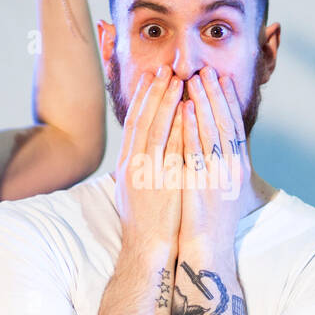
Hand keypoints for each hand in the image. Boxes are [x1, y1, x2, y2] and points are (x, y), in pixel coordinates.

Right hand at [114, 66, 183, 250]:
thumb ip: (136, 162)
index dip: (142, 97)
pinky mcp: (164, 183)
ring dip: (167, 103)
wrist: (148, 247)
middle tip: (165, 68)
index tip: (151, 76)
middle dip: (154, 92)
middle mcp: (134, 164)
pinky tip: (188, 109)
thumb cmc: (144, 219)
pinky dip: (179, 127)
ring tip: (178, 79)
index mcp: (126, 163)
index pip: (133, 122)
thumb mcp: (132, 186)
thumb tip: (142, 141)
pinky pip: (172, 149)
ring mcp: (148, 173)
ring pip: (156, 130)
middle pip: (142, 120)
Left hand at [180, 69, 249, 247]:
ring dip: (202, 103)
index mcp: (238, 167)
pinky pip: (195, 150)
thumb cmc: (214, 220)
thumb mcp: (225, 187)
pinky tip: (183, 109)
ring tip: (194, 80)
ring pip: (211, 131)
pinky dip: (190, 127)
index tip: (223, 79)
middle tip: (207, 70)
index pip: (235, 126)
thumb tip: (219, 142)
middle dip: (216, 95)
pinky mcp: (201, 184)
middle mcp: (232, 168)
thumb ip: (223, 162)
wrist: (208, 248)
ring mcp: (218, 175)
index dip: (229, 101)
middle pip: (225, 123)